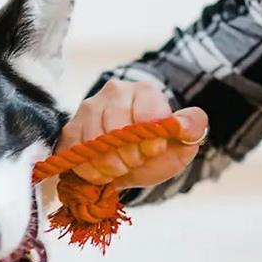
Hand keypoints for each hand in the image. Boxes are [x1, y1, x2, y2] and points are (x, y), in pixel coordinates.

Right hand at [56, 79, 208, 188]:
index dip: (150, 140)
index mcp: (144, 91)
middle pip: (116, 128)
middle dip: (128, 156)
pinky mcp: (70, 128)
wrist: (129, 156)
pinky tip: (101, 171)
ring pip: (93, 142)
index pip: (146, 115)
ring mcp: (88, 108)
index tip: (153, 150)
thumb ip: (192, 128)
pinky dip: (89, 170)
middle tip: (135, 161)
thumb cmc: (155, 149)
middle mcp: (114, 92)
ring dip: (108, 165)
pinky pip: (74, 152)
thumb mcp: (181, 143)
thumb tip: (185, 124)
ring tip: (119, 167)